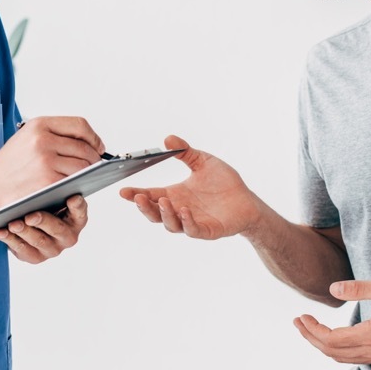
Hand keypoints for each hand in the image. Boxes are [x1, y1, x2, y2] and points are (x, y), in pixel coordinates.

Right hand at [0, 116, 104, 207]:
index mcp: (39, 125)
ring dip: (88, 174)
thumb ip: (52, 136)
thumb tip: (85, 143)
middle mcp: (43, 139)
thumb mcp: (25, 139)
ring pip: (83, 165)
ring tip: (84, 178)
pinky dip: (78, 185)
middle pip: (84, 147)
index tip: (98, 146)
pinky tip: (74, 187)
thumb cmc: (6, 167)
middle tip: (94, 167)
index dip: (93, 137)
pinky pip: (75, 181)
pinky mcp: (48, 181)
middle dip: (94, 159)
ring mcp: (46, 160)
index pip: (79, 125)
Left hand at [0, 195, 86, 264]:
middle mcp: (67, 236)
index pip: (80, 212)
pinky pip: (23, 251)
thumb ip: (54, 188)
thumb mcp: (50, 194)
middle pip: (57, 229)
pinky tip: (2, 231)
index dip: (77, 206)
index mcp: (76, 219)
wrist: (23, 217)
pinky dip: (11, 240)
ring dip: (25, 232)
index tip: (72, 197)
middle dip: (43, 222)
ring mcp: (52, 249)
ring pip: (39, 241)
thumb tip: (52, 175)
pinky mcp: (35, 257)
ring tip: (13, 224)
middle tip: (30, 216)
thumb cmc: (41, 202)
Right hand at [119, 135, 262, 239]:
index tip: (123, 190)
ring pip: (171, 224)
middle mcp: (179, 210)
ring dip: (165, 214)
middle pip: (155, 214)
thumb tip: (168, 138)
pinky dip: (187, 222)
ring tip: (164, 201)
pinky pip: (193, 229)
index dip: (136, 194)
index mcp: (175, 195)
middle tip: (138, 197)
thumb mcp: (202, 161)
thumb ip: (185, 151)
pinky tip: (185, 211)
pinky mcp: (207, 230)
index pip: (151, 196)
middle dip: (145, 207)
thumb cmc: (224, 182)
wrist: (247, 200)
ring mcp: (192, 222)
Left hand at [293, 277, 370, 363]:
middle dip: (311, 337)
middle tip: (298, 321)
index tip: (301, 317)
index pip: (332, 340)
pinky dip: (335, 348)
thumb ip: (357, 288)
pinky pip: (351, 357)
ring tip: (308, 328)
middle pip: (332, 352)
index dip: (312, 330)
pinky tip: (329, 336)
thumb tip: (332, 289)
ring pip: (341, 357)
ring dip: (322, 344)